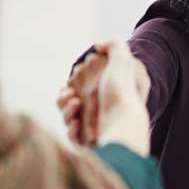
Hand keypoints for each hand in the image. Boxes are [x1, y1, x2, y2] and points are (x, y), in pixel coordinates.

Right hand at [57, 39, 150, 156]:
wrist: (123, 125)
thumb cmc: (122, 93)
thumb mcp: (123, 61)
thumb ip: (113, 45)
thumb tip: (99, 45)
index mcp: (109, 94)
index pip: (84, 87)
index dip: (75, 82)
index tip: (73, 80)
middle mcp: (103, 111)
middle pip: (71, 101)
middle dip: (66, 97)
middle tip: (71, 95)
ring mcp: (95, 128)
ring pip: (68, 117)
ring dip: (66, 109)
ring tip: (75, 104)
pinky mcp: (89, 143)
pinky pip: (72, 135)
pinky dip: (71, 128)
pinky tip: (77, 123)